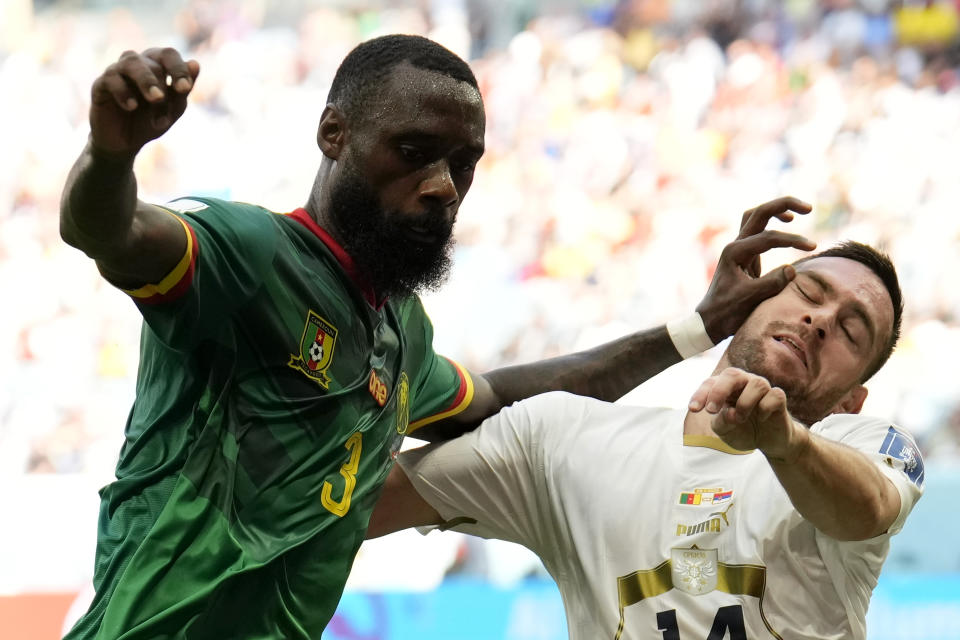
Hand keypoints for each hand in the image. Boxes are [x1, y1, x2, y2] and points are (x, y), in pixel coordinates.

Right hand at [89, 47, 199, 157]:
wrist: (125, 143)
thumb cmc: (151, 121)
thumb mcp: (173, 109)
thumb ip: (183, 90)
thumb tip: (195, 63)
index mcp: (157, 65)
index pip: (169, 55)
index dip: (178, 69)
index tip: (184, 88)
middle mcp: (137, 63)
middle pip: (153, 61)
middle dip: (162, 83)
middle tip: (164, 99)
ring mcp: (117, 71)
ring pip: (131, 63)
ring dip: (146, 80)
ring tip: (155, 99)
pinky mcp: (101, 84)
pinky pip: (111, 79)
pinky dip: (123, 92)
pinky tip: (132, 106)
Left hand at [688, 367, 808, 461]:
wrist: (769, 442)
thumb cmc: (743, 431)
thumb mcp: (725, 432)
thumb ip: (721, 423)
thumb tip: (730, 413)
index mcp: (726, 387)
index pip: (711, 383)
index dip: (701, 394)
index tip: (693, 409)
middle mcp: (744, 383)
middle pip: (732, 374)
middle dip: (719, 391)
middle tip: (711, 410)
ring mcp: (763, 389)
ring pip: (756, 384)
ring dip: (744, 404)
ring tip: (739, 418)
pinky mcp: (778, 398)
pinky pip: (775, 395)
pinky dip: (766, 407)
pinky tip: (762, 418)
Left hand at [695, 197, 815, 342]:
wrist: (710, 321)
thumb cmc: (727, 311)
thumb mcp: (750, 300)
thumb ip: (771, 283)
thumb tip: (791, 270)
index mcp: (734, 253)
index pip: (768, 237)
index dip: (792, 240)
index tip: (812, 247)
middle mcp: (735, 246)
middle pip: (758, 213)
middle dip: (782, 205)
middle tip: (808, 208)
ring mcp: (739, 249)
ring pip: (755, 218)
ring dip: (775, 210)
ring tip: (799, 212)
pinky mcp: (745, 255)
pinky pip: (758, 230)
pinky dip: (772, 223)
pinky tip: (787, 224)